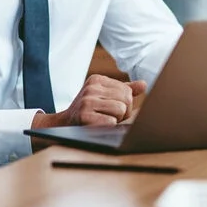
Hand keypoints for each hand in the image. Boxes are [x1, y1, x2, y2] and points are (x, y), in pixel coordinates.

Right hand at [32, 74, 146, 128]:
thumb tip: (143, 84)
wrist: (63, 124)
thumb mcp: (103, 95)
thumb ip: (123, 90)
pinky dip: (108, 127)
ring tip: (103, 120)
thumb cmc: (88, 110)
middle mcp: (91, 87)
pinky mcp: (84, 116)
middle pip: (127, 99)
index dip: (125, 104)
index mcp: (97, 79)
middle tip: (108, 116)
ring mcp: (87, 101)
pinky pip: (111, 122)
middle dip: (123, 112)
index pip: (127, 90)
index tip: (111, 108)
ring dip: (116, 120)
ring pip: (121, 110)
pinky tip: (98, 125)